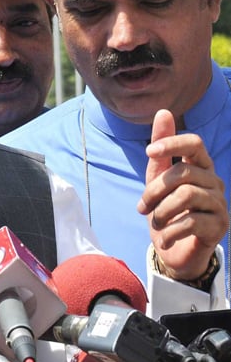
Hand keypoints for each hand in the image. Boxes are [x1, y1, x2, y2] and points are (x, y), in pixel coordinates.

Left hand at [137, 109, 227, 280]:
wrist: (175, 250)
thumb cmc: (167, 210)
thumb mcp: (157, 180)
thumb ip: (160, 152)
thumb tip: (163, 111)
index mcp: (200, 167)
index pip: (194, 143)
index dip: (172, 143)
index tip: (149, 150)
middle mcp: (214, 181)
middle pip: (183, 173)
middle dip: (154, 190)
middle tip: (141, 207)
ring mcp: (220, 204)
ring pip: (186, 196)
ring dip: (161, 211)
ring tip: (155, 222)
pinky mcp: (220, 226)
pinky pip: (191, 222)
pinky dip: (170, 231)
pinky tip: (163, 238)